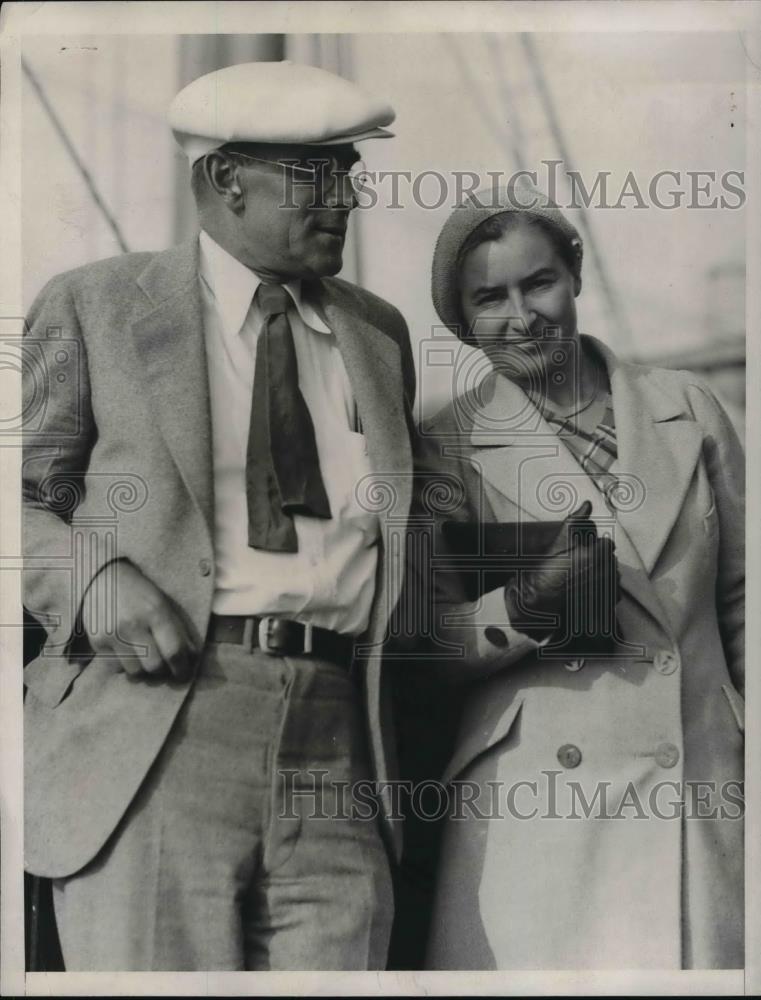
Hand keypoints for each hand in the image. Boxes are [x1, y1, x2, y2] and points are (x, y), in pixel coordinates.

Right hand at [81, 559, 198, 680]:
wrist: (103, 576)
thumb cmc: (140, 591)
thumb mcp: (164, 603)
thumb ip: (179, 629)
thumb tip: (192, 657)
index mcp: (156, 612)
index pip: (174, 652)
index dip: (182, 668)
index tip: (184, 674)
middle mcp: (133, 625)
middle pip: (154, 666)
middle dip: (163, 671)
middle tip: (165, 668)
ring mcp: (112, 635)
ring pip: (135, 671)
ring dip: (144, 670)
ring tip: (146, 660)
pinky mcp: (96, 641)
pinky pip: (116, 667)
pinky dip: (125, 665)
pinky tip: (129, 654)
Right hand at [504, 501, 619, 639]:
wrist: (539, 597)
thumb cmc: (548, 568)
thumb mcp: (560, 539)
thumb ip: (577, 519)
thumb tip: (587, 504)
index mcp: (600, 553)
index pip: (607, 544)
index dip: (593, 546)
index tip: (581, 551)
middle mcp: (607, 571)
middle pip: (610, 560)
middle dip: (599, 560)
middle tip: (578, 565)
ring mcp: (607, 590)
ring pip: (612, 576)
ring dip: (602, 575)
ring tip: (582, 578)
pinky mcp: (605, 605)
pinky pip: (612, 594)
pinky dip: (603, 592)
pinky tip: (588, 590)